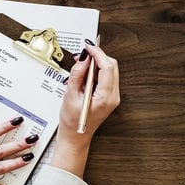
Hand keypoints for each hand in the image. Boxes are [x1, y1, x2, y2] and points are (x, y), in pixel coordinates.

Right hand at [50, 44, 120, 176]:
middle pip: (112, 66)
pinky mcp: (110, 96)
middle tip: (84, 54)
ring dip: (97, 64)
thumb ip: (77, 74)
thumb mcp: (70, 95)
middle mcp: (113, 96)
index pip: (107, 67)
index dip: (98, 53)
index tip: (88, 46)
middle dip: (98, 57)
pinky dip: (98, 71)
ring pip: (110, 70)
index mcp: (105, 97)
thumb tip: (84, 57)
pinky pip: (107, 77)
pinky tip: (86, 74)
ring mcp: (113, 97)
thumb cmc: (71, 122)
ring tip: (82, 65)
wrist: (75, 137)